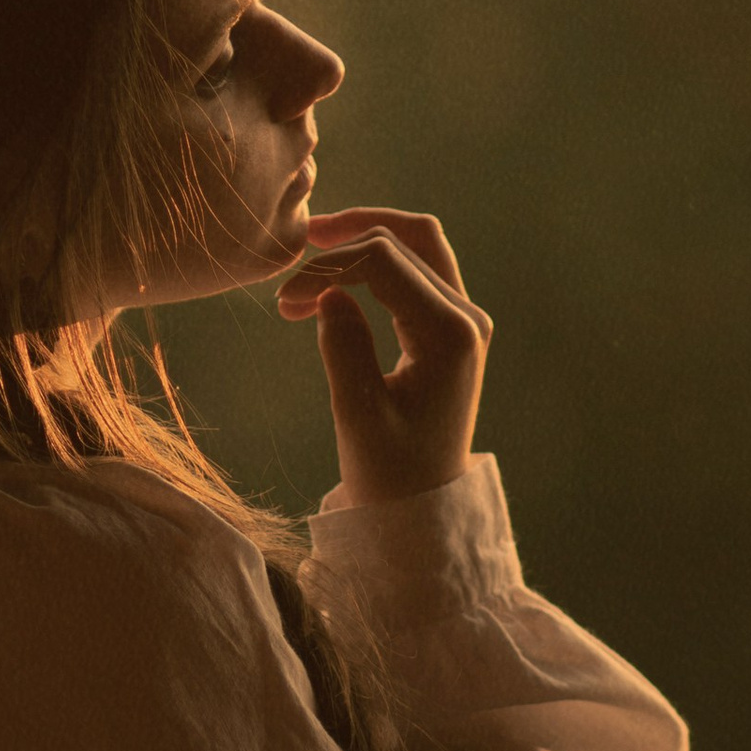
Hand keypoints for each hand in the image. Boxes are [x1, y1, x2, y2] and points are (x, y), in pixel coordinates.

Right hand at [275, 207, 489, 505]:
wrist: (425, 512)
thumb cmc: (391, 476)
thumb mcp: (357, 414)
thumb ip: (343, 344)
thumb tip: (328, 291)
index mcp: (450, 335)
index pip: (382, 261)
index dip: (326, 267)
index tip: (283, 302)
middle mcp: (467, 317)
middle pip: (405, 238)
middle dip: (342, 245)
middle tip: (291, 267)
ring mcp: (464, 320)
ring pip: (416, 244)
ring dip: (362, 242)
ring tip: (311, 252)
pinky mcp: (452, 328)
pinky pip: (416, 270)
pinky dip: (375, 264)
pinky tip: (336, 279)